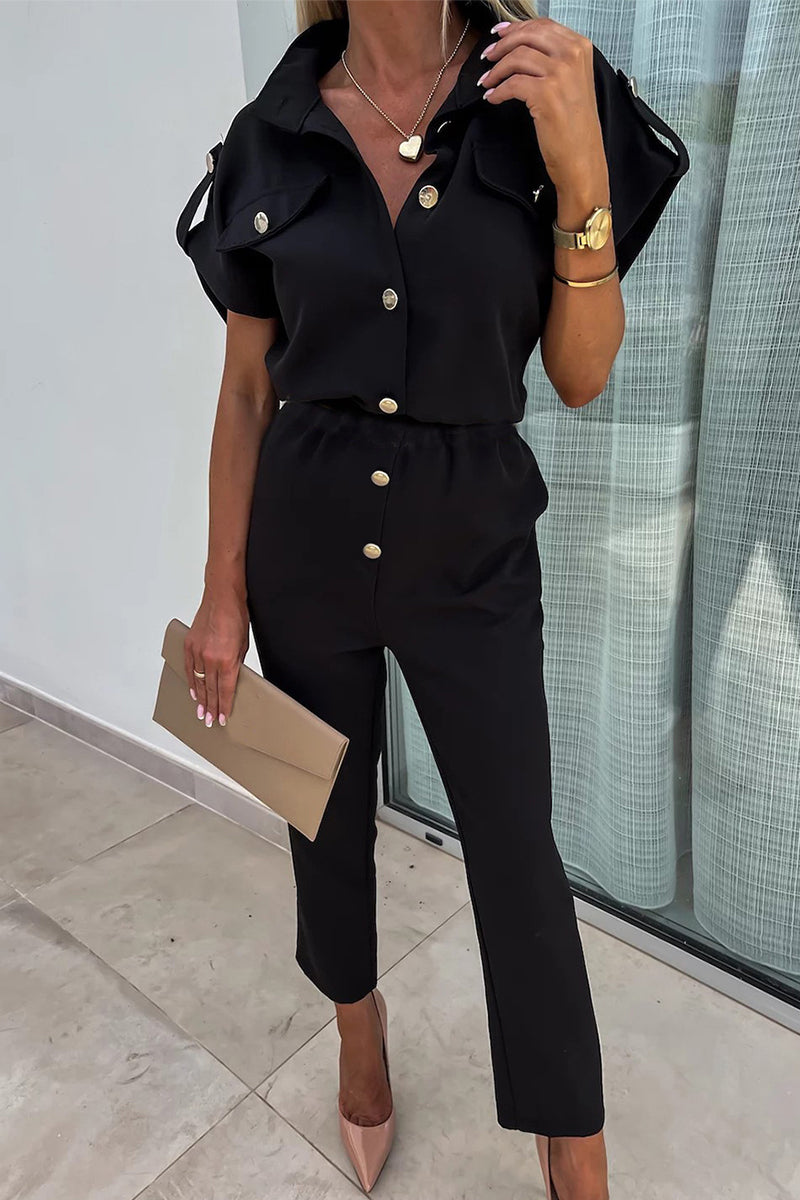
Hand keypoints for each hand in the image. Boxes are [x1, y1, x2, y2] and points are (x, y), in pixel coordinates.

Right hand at [184, 587, 248, 726]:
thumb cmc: (236, 618)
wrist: (222, 598)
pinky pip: (188, 668)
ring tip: (200, 711)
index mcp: (227, 660)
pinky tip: (193, 692)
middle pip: (210, 689)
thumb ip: (236, 664)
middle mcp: (211, 658)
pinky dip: (190, 681)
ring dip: (200, 698)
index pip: (225, 689)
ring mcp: (198, 652)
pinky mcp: (189, 645)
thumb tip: (231, 678)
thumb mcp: (243, 645)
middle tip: (208, 720)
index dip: (223, 705)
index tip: (221, 717)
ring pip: (197, 681)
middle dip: (210, 707)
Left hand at [477, 17, 608, 195]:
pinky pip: (512, 83)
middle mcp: (572, 56)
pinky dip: (498, 90)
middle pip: (527, 36)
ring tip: (487, 81)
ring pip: (517, 57)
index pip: (543, 25)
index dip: (516, 28)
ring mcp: (560, 74)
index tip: (500, 34)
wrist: (582, 159)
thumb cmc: (577, 128)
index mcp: (580, 48)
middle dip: (502, 45)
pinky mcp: (546, 94)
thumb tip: (524, 47)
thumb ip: (555, 60)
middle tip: (488, 56)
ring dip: (496, 69)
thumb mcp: (573, 83)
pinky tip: (493, 97)